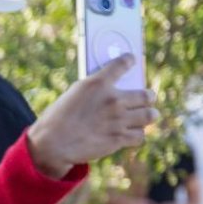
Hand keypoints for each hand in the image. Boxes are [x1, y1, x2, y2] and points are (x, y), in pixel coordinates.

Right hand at [27, 54, 156, 177]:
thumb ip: (95, 89)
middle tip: (148, 98)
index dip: (129, 60)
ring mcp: (118, 120)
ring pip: (149, 116)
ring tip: (146, 116)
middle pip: (146, 95)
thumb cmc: (59, 117)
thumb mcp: (74, 94)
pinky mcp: (119, 139)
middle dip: (149, 97)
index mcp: (97, 83)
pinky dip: (136, 134)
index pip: (122, 63)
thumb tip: (113, 89)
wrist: (53, 143)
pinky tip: (131, 133)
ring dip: (148, 115)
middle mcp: (112, 100)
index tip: (132, 60)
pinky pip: (140, 136)